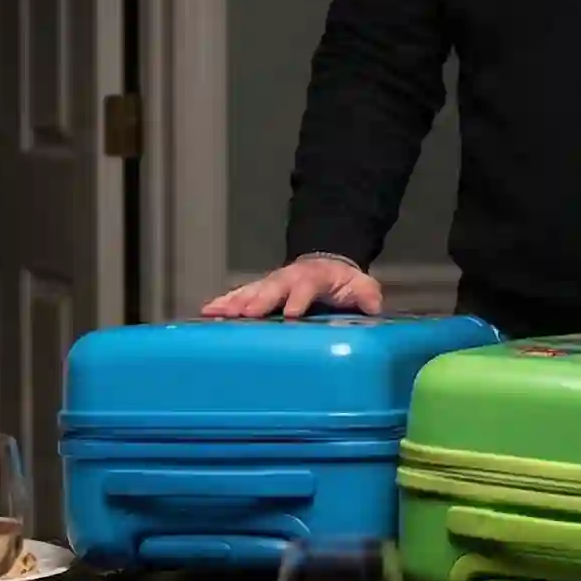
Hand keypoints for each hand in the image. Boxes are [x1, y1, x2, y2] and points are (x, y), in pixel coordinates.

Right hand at [202, 255, 384, 318]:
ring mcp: (270, 285)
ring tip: (216, 313)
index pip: (306, 286)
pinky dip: (223, 303)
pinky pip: (239, 297)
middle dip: (258, 300)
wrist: (324, 266)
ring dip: (234, 302)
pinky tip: (207, 313)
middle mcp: (287, 279)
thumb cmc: (341, 282)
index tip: (291, 313)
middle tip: (245, 313)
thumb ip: (366, 294)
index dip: (298, 299)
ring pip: (250, 291)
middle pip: (271, 288)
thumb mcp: (360, 285)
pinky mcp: (259, 293)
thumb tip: (372, 306)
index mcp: (313, 277)